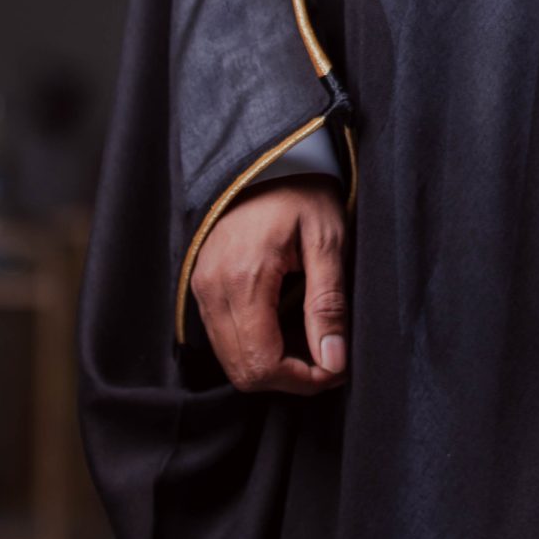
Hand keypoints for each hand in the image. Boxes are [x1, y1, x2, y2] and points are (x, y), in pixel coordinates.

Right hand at [190, 175, 350, 393]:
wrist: (269, 158)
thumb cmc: (303, 193)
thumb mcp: (328, 240)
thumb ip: (328, 304)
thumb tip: (333, 362)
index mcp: (244, 278)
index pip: (262, 363)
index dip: (302, 380)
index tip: (336, 368)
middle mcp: (213, 289)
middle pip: (243, 371)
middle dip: (289, 379)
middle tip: (329, 361)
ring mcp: (202, 288)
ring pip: (230, 360)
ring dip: (272, 366)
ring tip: (312, 345)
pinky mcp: (201, 285)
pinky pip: (222, 338)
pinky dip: (254, 348)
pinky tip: (286, 331)